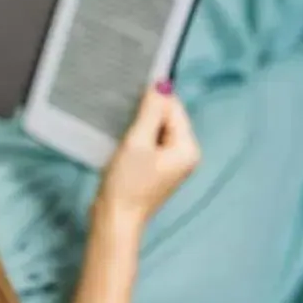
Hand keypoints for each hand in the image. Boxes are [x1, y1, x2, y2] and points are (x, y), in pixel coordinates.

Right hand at [96, 83, 201, 229]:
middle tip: (124, 119)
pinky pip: (151, 143)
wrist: (115, 218)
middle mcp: (186, 155)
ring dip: (140, 127)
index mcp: (187, 148)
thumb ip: (150, 112)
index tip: (130, 99)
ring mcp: (172, 164)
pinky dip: (138, 139)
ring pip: (157, 130)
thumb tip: (162, 84)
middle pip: (167, 119)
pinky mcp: (157, 169)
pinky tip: (124, 144)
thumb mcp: (137, 142)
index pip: (174, 109)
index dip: (152, 100)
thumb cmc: (127, 182)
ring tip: (123, 133)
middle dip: (146, 115)